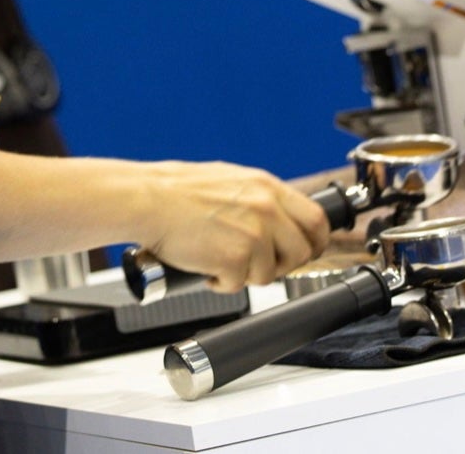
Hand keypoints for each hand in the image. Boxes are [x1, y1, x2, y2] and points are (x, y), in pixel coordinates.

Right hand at [138, 161, 331, 292]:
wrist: (147, 200)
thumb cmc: (177, 191)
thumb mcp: (231, 180)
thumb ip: (260, 198)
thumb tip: (279, 218)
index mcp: (267, 187)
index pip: (316, 219)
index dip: (313, 241)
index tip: (305, 250)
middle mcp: (267, 209)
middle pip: (302, 251)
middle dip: (283, 264)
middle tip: (259, 264)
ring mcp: (253, 235)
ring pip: (270, 274)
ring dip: (246, 274)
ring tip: (220, 259)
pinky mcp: (235, 259)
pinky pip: (239, 285)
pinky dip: (221, 282)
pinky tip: (206, 265)